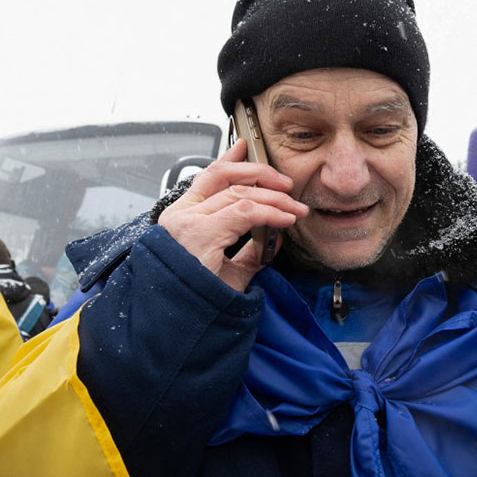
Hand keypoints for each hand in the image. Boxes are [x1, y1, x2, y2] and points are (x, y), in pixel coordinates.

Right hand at [158, 139, 308, 290]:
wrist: (182, 330)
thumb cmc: (198, 303)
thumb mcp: (226, 272)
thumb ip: (247, 252)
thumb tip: (273, 236)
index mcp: (181, 219)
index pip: (207, 178)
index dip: (229, 160)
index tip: (244, 146)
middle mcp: (181, 216)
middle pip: (225, 178)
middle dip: (260, 175)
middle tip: (286, 184)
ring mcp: (188, 224)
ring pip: (239, 194)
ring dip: (274, 198)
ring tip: (294, 208)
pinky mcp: (200, 235)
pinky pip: (244, 213)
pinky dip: (269, 212)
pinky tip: (284, 219)